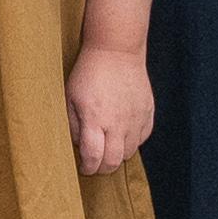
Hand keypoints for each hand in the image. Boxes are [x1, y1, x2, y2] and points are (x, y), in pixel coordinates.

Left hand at [68, 38, 154, 174]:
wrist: (116, 50)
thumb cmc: (89, 72)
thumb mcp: (70, 97)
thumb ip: (72, 125)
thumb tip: (78, 145)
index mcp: (95, 120)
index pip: (94, 158)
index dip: (88, 168)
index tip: (84, 167)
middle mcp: (118, 123)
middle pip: (114, 161)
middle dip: (102, 168)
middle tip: (96, 164)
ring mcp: (136, 118)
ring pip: (129, 152)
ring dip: (118, 155)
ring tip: (108, 146)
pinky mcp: (147, 112)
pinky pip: (142, 137)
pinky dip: (132, 141)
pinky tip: (122, 133)